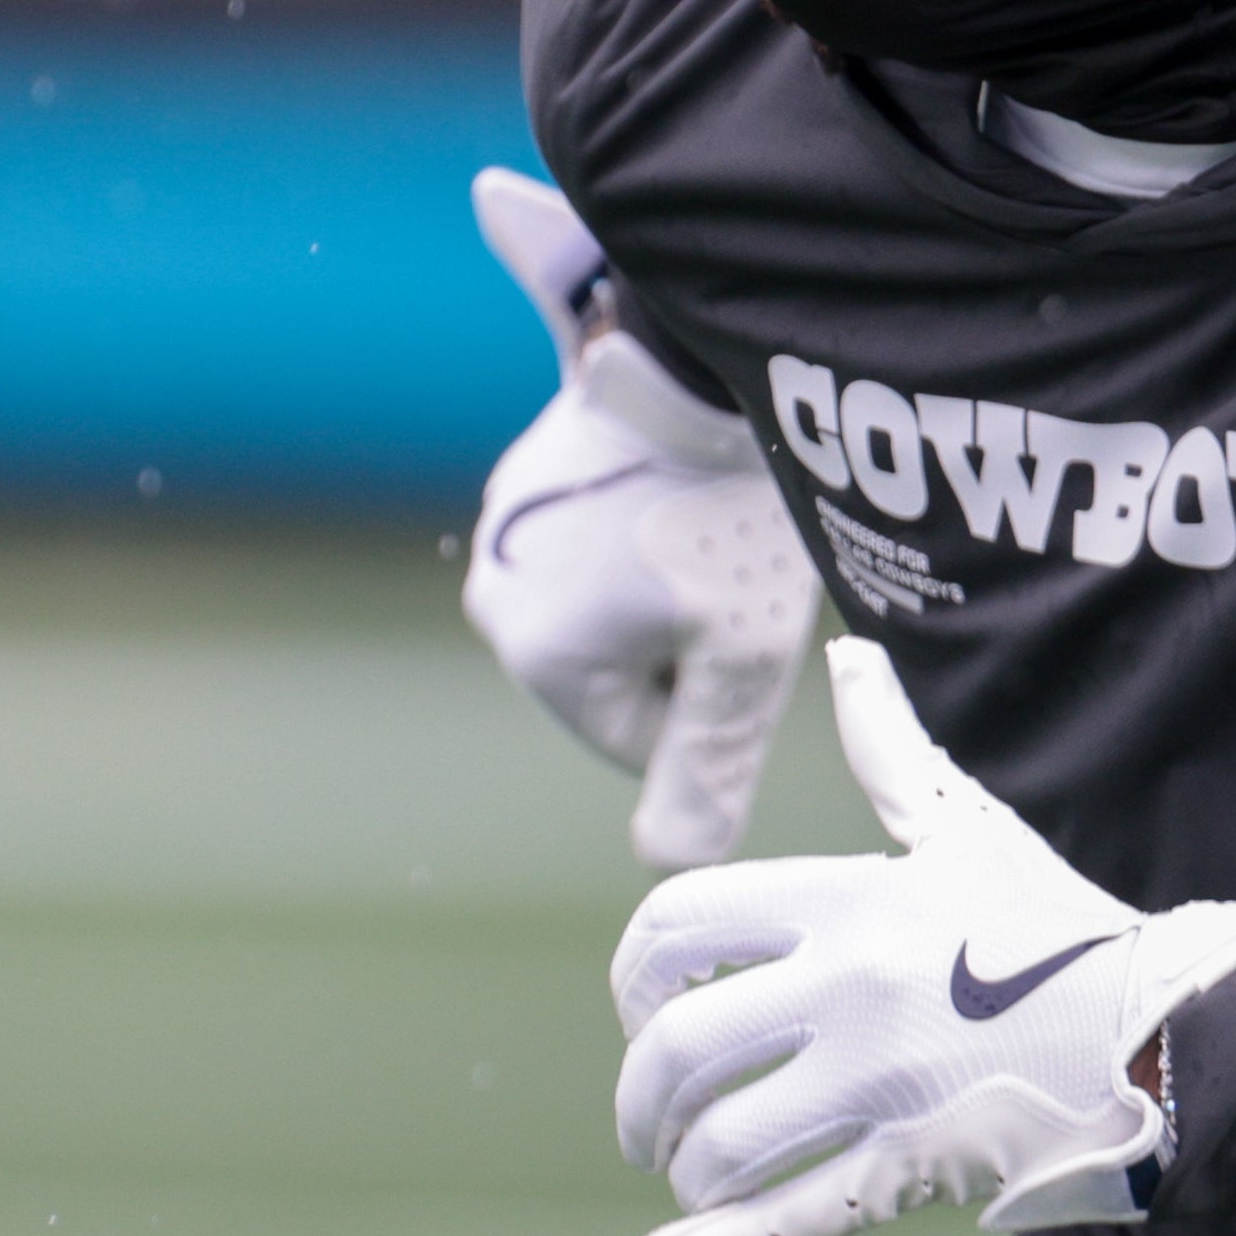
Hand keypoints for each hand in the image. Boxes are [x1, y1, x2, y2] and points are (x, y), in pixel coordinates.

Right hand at [461, 171, 820, 868]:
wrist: (703, 365)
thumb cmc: (731, 520)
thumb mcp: (740, 668)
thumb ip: (702, 778)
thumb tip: (666, 870)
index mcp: (536, 658)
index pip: (639, 743)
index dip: (707, 701)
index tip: (733, 626)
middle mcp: (495, 599)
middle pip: (618, 677)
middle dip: (679, 645)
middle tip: (728, 572)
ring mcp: (503, 532)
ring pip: (610, 610)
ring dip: (663, 587)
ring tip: (708, 525)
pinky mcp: (527, 477)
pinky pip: (598, 543)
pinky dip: (642, 529)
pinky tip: (678, 487)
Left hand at [608, 640, 1235, 1235]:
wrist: (1182, 1032)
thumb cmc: (1069, 930)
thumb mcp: (970, 829)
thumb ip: (892, 752)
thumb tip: (847, 654)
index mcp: (848, 903)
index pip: (679, 924)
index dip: (634, 973)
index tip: (640, 1007)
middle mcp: (849, 988)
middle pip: (680, 1044)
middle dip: (642, 1094)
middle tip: (649, 1120)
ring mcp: (880, 1085)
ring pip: (720, 1140)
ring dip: (682, 1167)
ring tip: (692, 1175)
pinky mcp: (914, 1170)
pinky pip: (783, 1222)